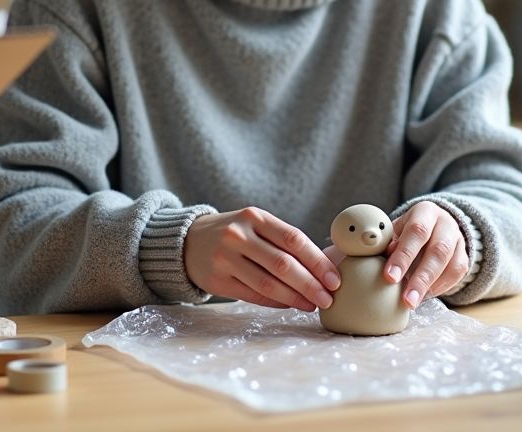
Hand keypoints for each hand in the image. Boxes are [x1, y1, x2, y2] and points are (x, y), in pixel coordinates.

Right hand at [184, 207, 340, 310]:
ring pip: (268, 283)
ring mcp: (225, 258)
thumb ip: (283, 240)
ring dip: (296, 297)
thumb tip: (323, 268)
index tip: (334, 278)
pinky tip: (290, 304)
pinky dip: (276, 302)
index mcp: (254, 217)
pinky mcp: (218, 280)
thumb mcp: (255, 224)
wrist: (187, 241)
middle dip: (310, 284)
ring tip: (313, 304)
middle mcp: (238, 235)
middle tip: (328, 298)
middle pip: (283, 263)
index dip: (317, 261)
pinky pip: (254, 294)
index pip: (294, 239)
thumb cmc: (234, 234)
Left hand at [383, 202, 468, 308]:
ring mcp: (458, 240)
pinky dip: (441, 287)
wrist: (435, 223)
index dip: (404, 255)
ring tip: (413, 302)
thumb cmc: (407, 229)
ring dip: (431, 286)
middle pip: (438, 251)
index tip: (390, 277)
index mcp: (425, 211)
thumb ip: (390, 241)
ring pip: (451, 265)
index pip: (417, 231)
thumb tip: (385, 257)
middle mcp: (446, 223)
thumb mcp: (396, 228)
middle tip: (406, 299)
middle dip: (421, 278)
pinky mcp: (465, 256)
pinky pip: (457, 274)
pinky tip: (425, 296)